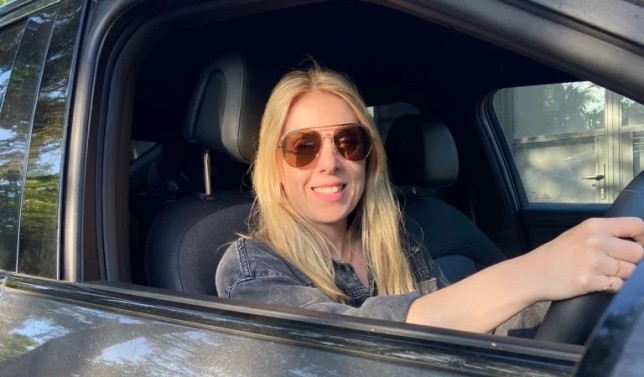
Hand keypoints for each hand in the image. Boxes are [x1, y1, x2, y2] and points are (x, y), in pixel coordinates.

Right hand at [522, 217, 643, 301]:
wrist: (532, 273)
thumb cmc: (556, 254)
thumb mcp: (578, 234)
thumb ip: (605, 235)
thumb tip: (635, 243)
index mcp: (594, 226)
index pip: (636, 225)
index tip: (639, 245)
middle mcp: (596, 241)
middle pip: (638, 253)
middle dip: (630, 261)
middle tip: (614, 264)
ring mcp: (593, 262)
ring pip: (629, 271)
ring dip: (620, 275)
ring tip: (601, 274)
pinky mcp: (589, 281)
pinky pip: (617, 286)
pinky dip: (610, 287)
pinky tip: (596, 282)